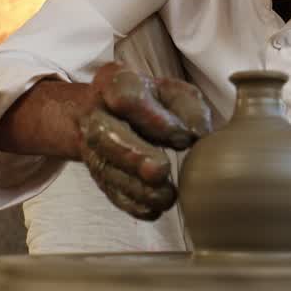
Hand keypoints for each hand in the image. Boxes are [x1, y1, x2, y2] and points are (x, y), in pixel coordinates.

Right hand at [78, 63, 213, 220]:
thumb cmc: (150, 101)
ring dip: (135, 186)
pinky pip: (108, 190)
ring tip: (166, 197)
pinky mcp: (96, 171)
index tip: (183, 138)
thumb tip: (199, 135)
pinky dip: (131, 202)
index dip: (152, 117)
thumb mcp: (173, 92)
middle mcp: (96, 112)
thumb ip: (190, 108)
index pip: (124, 93)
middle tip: (161, 170)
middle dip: (133, 154)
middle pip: (104, 133)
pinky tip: (153, 209)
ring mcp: (91, 144)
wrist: (109, 112)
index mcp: (114, 81)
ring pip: (105, 167)